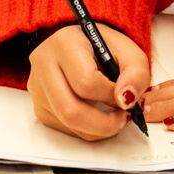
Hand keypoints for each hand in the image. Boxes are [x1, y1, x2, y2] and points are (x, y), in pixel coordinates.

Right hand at [26, 24, 150, 140]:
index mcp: (64, 44)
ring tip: (115, 117)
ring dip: (98, 129)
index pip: (86, 82)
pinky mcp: (40, 106)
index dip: (112, 97)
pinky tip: (99, 115)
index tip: (129, 99)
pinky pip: (65, 129)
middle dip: (104, 123)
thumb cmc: (104, 46)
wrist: (82, 44)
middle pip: (70, 110)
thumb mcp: (128, 50)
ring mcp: (38, 88)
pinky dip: (87, 129)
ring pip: (68, 124)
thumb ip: (136, 73)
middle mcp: (43, 65)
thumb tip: (127, 100)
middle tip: (124, 118)